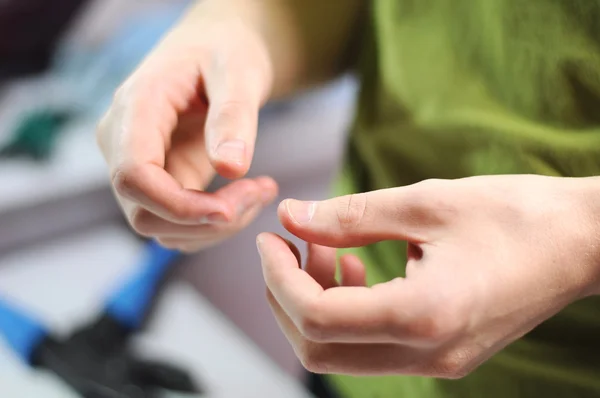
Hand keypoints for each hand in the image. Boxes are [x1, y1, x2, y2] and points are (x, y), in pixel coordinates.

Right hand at [96, 7, 276, 251]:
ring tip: (260, 193)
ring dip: (214, 228)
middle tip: (260, 194)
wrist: (215, 49)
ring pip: (160, 226)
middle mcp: (123, 142)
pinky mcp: (158, 181)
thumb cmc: (224, 50)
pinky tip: (248, 197)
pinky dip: (214, 225)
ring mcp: (137, 165)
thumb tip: (231, 167)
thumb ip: (232, 116)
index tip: (230, 209)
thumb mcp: (238, 70)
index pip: (133, 175)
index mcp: (135, 108)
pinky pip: (177, 224)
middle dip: (206, 220)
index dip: (178, 206)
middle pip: (144, 212)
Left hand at [257, 175, 599, 377]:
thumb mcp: (426, 203)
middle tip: (289, 243)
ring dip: (313, 301)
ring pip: (339, 352)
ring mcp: (436, 361)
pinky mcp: (441, 353)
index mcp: (425, 316)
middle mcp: (428, 354)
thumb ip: (349, 215)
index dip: (278, 277)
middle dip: (286, 294)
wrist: (581, 243)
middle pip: (317, 348)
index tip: (269, 238)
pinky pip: (369, 346)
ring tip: (325, 248)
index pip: (316, 317)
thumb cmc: (514, 215)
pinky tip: (354, 266)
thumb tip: (291, 216)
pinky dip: (344, 310)